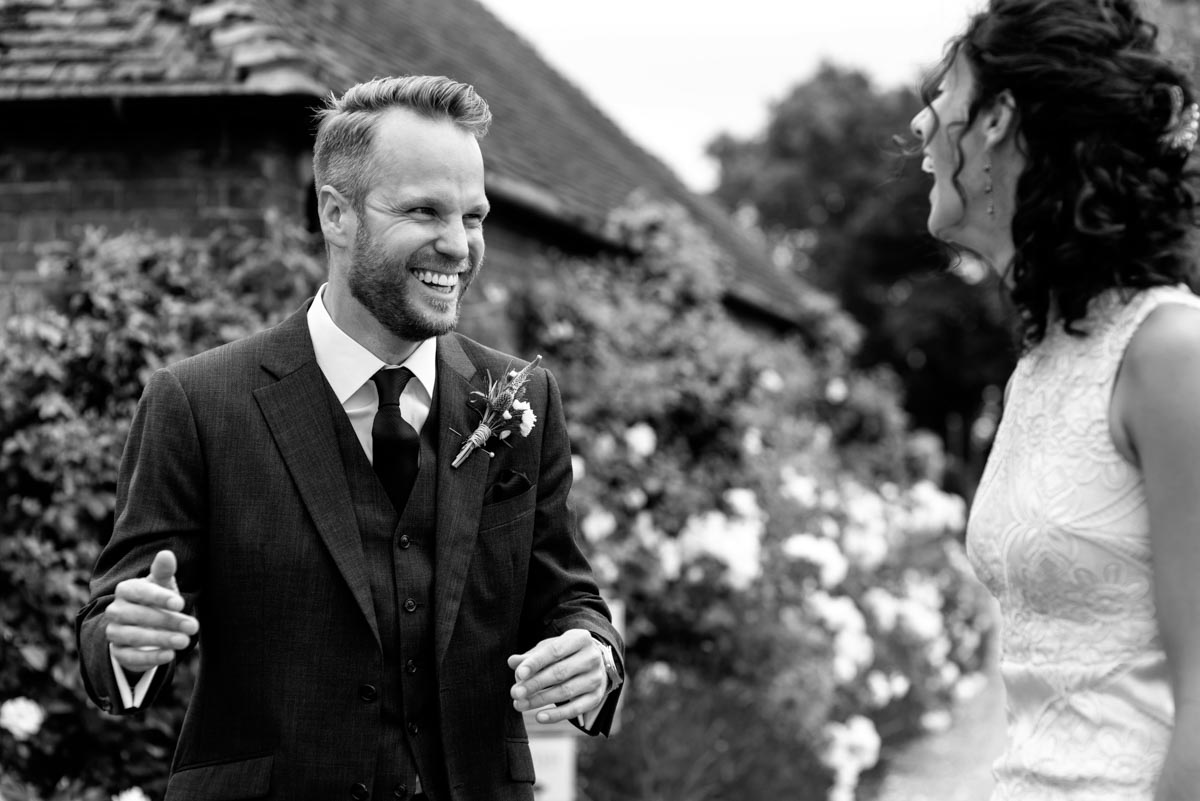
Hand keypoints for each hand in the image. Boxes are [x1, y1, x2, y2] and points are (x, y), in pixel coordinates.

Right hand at [105, 550, 198, 671]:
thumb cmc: (157, 599)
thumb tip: (166, 554)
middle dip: (167, 621)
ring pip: (133, 637)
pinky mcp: (118, 653)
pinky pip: (130, 657)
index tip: (181, 603)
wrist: (146, 625)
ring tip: (184, 641)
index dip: (159, 597)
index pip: (138, 592)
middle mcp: (114, 611)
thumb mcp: (162, 585)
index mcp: (125, 590)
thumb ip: (163, 571)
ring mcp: (114, 632)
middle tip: (193, 626)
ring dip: (160, 639)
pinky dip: (150, 658)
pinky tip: (170, 655)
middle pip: (137, 616)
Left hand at [507, 629, 606, 723]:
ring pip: (566, 691)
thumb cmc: (565, 653)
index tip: (519, 674)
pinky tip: (539, 717)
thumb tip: (512, 662)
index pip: (555, 651)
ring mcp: (596, 678)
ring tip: (520, 705)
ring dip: (540, 700)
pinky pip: (575, 709)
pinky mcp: (596, 696)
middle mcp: (592, 657)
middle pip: (560, 673)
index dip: (536, 663)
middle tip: (515, 693)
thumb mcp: (550, 648)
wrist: (594, 662)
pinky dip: (556, 715)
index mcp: (580, 639)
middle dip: (535, 684)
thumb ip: (531, 656)